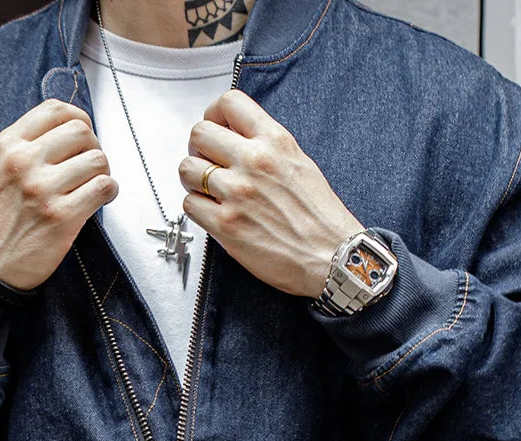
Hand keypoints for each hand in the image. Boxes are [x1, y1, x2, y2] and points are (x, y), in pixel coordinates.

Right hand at [0, 99, 118, 290]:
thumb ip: (22, 150)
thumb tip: (62, 136)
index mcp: (7, 146)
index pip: (55, 110)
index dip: (78, 120)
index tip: (82, 137)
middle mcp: (24, 162)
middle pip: (81, 131)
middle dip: (93, 146)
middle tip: (90, 166)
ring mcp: (43, 189)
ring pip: (97, 159)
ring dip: (103, 172)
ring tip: (94, 186)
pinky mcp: (61, 217)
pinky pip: (103, 188)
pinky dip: (109, 191)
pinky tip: (99, 199)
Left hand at [179, 91, 361, 298]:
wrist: (332, 257)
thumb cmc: (320, 218)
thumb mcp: (300, 163)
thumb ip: (267, 146)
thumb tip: (237, 140)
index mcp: (275, 141)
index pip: (229, 103)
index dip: (214, 115)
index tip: (217, 129)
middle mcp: (254, 161)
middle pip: (200, 133)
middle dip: (199, 149)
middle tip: (208, 163)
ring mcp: (237, 193)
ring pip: (187, 170)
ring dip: (193, 180)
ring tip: (210, 192)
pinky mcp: (226, 225)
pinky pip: (190, 204)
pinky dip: (197, 208)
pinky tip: (214, 214)